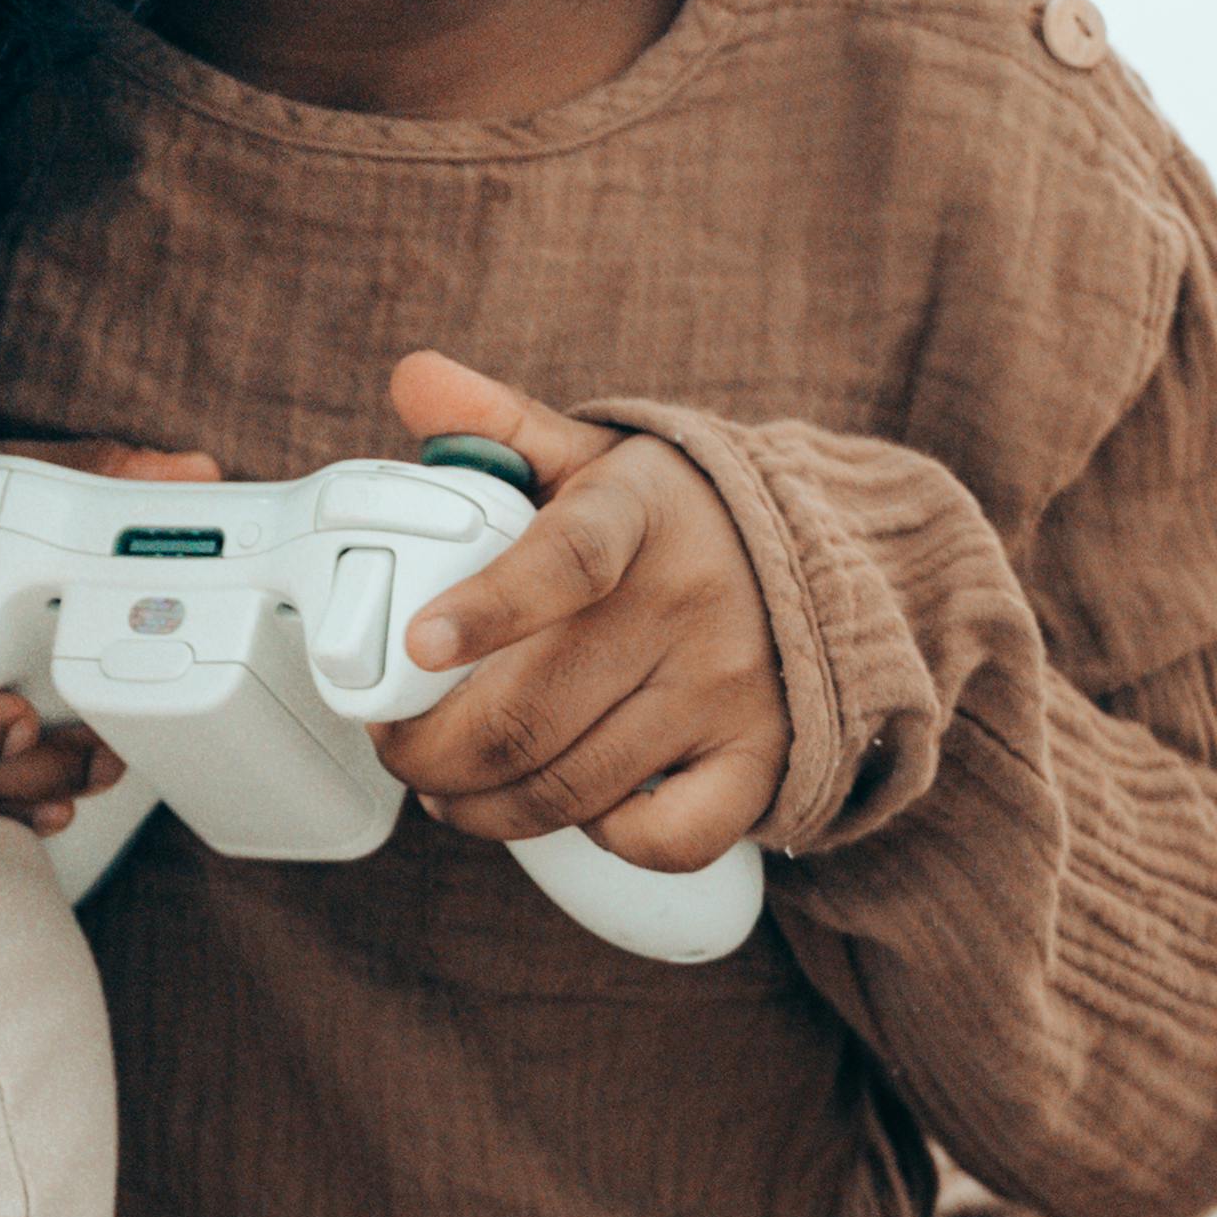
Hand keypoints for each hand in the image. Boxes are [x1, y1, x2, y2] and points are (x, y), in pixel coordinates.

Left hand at [358, 353, 783, 871]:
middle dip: (431, 752)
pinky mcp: (759, 760)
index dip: (487, 609)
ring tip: (446, 790)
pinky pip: (669, 838)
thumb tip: (412, 376)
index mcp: (638, 513)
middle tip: (395, 748)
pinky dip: (602, 840)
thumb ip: (498, 424)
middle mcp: (687, 604)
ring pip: (575, 788)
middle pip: (534, 713)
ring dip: (484, 808)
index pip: (565, 562)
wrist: (821, 562)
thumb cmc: (665, 519)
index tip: (417, 643)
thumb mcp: (594, 456)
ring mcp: (727, 691)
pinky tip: (567, 811)